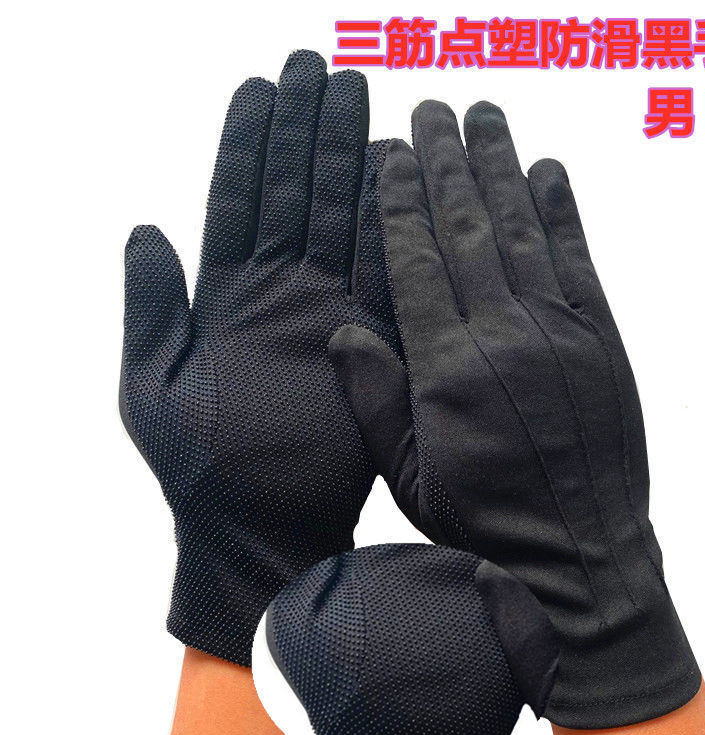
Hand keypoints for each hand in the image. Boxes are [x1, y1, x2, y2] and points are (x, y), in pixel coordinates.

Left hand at [121, 51, 398, 664]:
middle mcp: (278, 294)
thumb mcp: (150, 385)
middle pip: (293, 196)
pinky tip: (392, 177)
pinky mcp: (366, 341)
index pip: (237, 201)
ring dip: (345, 161)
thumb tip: (143, 228)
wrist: (260, 526)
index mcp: (224, 297)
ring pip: (339, 223)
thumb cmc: (198, 467)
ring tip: (355, 100)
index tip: (260, 86)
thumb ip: (151, 307)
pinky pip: (381, 275)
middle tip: (317, 69)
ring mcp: (325, 312)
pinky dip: (388, 227)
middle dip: (303, 133)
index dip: (247, 144)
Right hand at [329, 100, 698, 727]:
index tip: (390, 156)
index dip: (399, 204)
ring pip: (522, 231)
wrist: (580, 555)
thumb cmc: (485, 521)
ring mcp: (559, 333)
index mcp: (446, 369)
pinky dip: (565, 211)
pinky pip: (579, 261)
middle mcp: (501, 336)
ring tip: (481, 118)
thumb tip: (339, 330)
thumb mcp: (409, 475)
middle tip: (429, 111)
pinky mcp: (603, 340)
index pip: (414, 264)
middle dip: (444, 166)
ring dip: (499, 169)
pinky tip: (548, 171)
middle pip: (465, 231)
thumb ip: (373, 399)